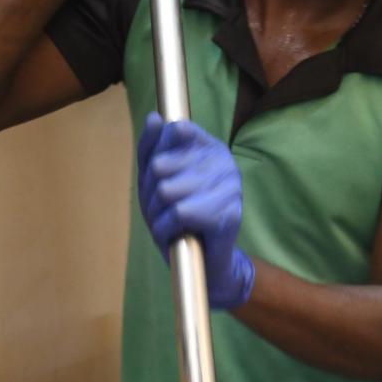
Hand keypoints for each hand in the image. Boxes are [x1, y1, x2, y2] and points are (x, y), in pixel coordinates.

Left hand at [137, 113, 254, 310]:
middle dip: (151, 195)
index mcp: (210, 147)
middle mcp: (224, 162)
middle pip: (161, 165)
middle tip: (163, 211)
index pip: (173, 131)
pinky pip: (178, 214)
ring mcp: (230, 187)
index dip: (154, 160)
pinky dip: (165, 230)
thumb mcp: (155, 180)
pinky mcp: (228, 214)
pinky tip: (174, 236)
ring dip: (156, 215)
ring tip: (168, 225)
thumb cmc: (179, 218)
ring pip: (166, 191)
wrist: (205, 264)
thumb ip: (152, 148)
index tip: (159, 180)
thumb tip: (154, 118)